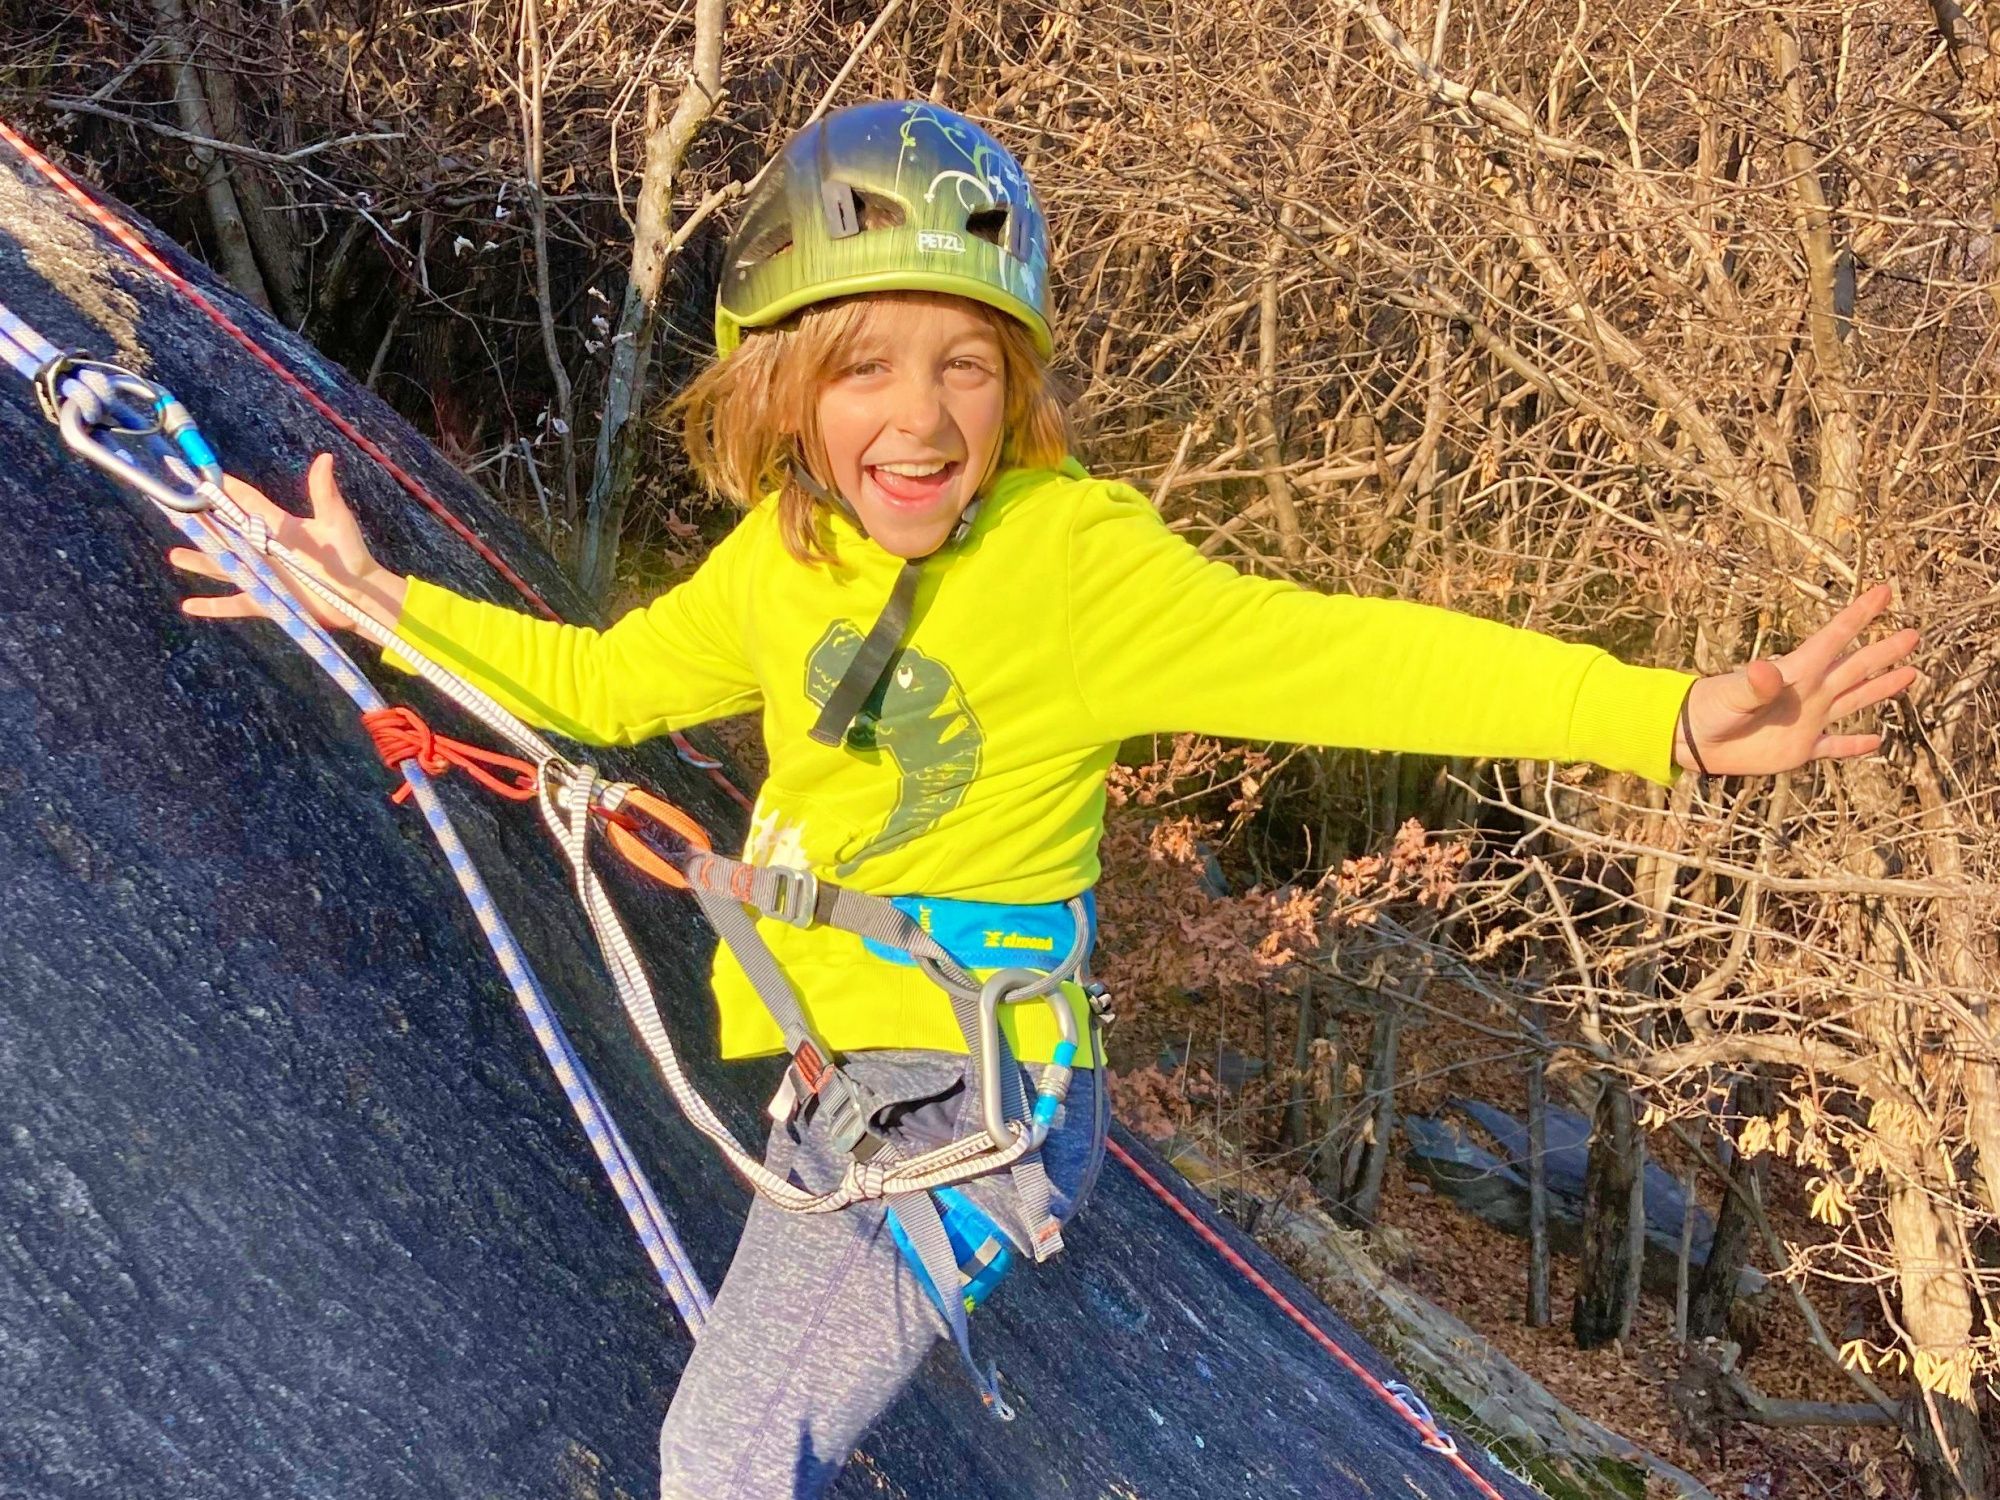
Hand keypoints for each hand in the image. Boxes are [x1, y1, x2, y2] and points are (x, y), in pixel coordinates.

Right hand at [170, 453, 406, 632]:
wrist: (360, 596)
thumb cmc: (351, 555)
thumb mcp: (336, 521)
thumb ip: (324, 492)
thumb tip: (325, 458)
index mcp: (278, 525)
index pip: (244, 501)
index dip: (222, 487)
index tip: (196, 475)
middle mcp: (265, 549)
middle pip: (225, 533)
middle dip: (199, 522)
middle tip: (172, 510)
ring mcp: (264, 575)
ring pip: (224, 566)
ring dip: (200, 561)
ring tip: (175, 554)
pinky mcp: (268, 600)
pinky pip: (235, 602)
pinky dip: (213, 606)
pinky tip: (188, 606)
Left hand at [1675, 583, 1918, 776]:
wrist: (1692, 739)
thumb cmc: (1709, 709)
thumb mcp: (1731, 694)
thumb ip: (1753, 684)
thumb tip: (1766, 669)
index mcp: (1796, 673)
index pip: (1835, 638)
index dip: (1859, 614)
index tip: (1883, 591)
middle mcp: (1809, 693)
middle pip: (1855, 667)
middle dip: (1883, 651)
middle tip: (1912, 633)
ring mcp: (1807, 719)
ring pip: (1854, 700)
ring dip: (1881, 688)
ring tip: (1910, 674)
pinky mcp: (1800, 748)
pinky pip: (1835, 745)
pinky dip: (1855, 744)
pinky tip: (1877, 740)